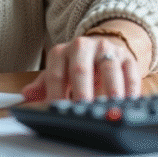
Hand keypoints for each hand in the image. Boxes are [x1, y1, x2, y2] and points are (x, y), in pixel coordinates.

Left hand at [20, 34, 141, 102]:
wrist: (103, 47)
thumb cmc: (77, 65)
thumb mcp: (58, 71)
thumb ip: (43, 85)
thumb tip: (26, 95)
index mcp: (62, 52)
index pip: (56, 74)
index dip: (56, 93)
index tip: (58, 110)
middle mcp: (82, 47)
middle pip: (80, 68)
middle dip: (81, 89)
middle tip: (83, 107)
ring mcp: (106, 50)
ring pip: (108, 67)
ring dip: (110, 89)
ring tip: (110, 106)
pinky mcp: (126, 57)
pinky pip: (130, 71)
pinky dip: (130, 87)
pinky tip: (129, 101)